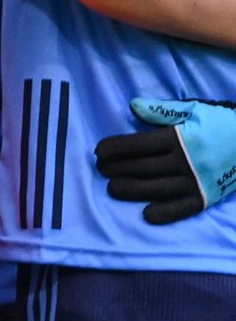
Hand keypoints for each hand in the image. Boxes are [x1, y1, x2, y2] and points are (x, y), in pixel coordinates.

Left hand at [96, 97, 235, 223]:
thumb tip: (133, 107)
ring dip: (132, 190)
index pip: (140, 145)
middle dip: (118, 169)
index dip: (117, 148)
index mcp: (180, 138)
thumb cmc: (221, 122)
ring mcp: (198, 181)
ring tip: (112, 189)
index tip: (98, 151)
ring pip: (158, 189)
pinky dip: (166, 213)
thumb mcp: (195, 109)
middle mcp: (186, 161)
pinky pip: (184, 208)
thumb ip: (163, 110)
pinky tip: (147, 214)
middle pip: (144, 168)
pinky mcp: (208, 196)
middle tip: (100, 169)